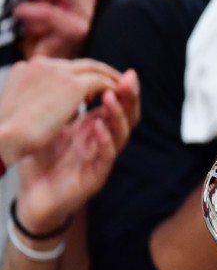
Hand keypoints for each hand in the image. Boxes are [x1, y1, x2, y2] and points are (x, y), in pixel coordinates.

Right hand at [0, 56, 121, 163]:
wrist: (2, 138)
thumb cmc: (5, 132)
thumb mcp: (15, 107)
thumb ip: (31, 97)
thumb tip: (40, 104)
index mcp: (27, 67)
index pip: (62, 67)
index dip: (78, 76)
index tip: (89, 90)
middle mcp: (43, 64)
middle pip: (81, 64)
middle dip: (99, 73)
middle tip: (113, 84)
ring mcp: (59, 72)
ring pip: (95, 69)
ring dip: (110, 79)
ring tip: (119, 91)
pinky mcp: (74, 85)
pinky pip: (102, 82)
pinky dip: (112, 88)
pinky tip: (117, 99)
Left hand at [16, 69, 138, 234]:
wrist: (33, 196)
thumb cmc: (42, 161)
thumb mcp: (52, 126)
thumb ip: (63, 105)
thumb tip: (65, 75)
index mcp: (96, 127)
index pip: (119, 105)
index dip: (124, 89)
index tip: (125, 73)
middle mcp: (103, 141)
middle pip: (128, 116)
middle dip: (130, 98)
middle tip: (128, 81)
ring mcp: (101, 158)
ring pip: (121, 135)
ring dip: (118, 115)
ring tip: (109, 98)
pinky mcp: (95, 177)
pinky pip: (106, 158)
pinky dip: (105, 142)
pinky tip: (99, 129)